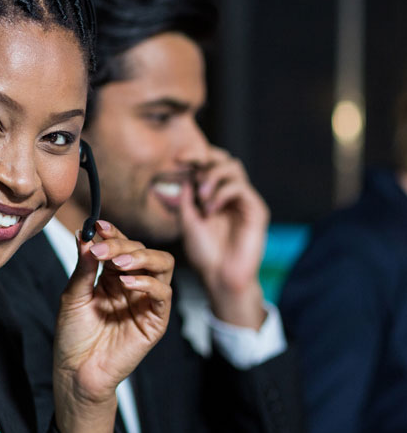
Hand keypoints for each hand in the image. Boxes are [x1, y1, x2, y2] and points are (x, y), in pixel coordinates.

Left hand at [52, 220, 172, 432]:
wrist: (76, 370)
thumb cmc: (73, 335)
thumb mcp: (73, 295)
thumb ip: (83, 267)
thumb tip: (86, 236)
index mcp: (111, 276)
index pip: (121, 245)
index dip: (112, 233)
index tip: (97, 226)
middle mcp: (131, 284)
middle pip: (142, 250)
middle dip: (122, 245)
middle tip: (103, 249)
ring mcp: (145, 301)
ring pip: (161, 265)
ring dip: (141, 257)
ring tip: (118, 263)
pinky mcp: (155, 320)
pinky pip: (162, 293)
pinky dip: (148, 282)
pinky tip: (128, 282)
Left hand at [180, 146, 268, 327]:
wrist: (220, 277)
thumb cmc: (204, 253)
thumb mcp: (187, 221)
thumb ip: (186, 198)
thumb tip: (185, 174)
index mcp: (214, 196)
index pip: (209, 165)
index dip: (196, 156)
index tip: (177, 158)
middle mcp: (230, 195)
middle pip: (224, 159)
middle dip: (205, 159)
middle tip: (190, 169)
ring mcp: (244, 200)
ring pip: (233, 167)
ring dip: (212, 176)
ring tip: (202, 197)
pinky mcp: (256, 209)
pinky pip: (240, 187)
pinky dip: (222, 193)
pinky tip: (211, 209)